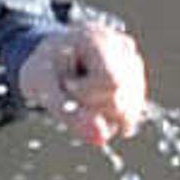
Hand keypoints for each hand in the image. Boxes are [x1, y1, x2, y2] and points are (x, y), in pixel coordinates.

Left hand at [12, 20, 147, 147]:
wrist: (49, 57)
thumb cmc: (43, 68)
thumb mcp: (41, 86)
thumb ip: (68, 112)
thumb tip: (102, 140)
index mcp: (98, 39)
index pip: (112, 81)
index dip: (88, 94)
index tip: (67, 86)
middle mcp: (123, 48)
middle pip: (122, 98)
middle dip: (92, 106)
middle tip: (71, 89)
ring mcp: (135, 64)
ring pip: (130, 109)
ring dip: (101, 112)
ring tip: (81, 93)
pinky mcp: (138, 80)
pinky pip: (130, 112)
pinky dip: (108, 114)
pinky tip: (93, 101)